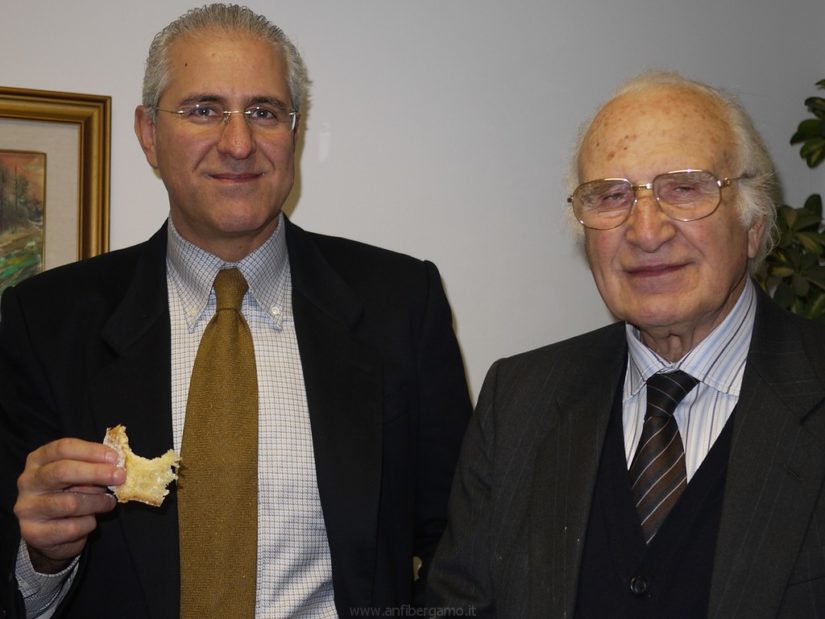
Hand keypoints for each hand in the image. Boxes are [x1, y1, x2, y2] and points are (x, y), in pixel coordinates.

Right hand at [14, 438, 125, 573]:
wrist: (50, 533)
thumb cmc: (69, 494)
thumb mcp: (78, 475)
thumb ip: (92, 466)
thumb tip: (117, 464)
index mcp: (38, 460)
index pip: (62, 448)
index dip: (91, 451)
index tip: (115, 458)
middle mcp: (28, 482)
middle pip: (62, 471)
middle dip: (96, 473)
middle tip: (120, 476)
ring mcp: (27, 509)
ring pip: (70, 503)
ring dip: (97, 502)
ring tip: (108, 502)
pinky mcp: (34, 533)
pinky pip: (71, 527)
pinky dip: (88, 523)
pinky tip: (90, 520)